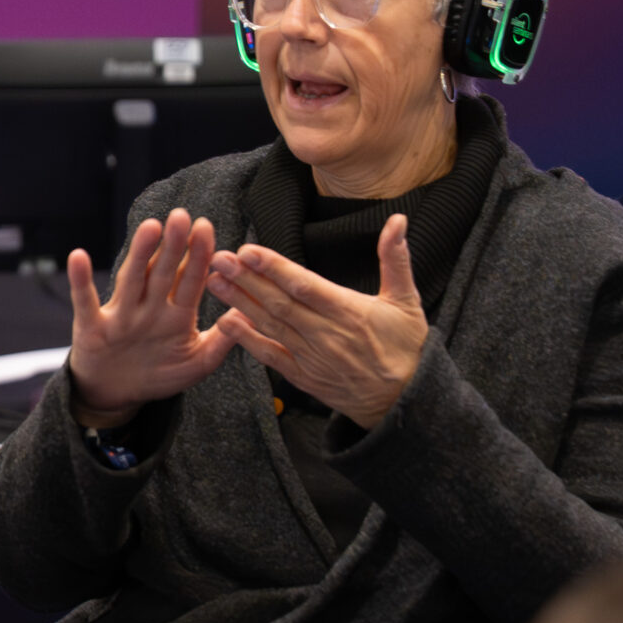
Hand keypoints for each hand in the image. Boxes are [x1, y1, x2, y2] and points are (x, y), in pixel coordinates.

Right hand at [65, 208, 234, 428]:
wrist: (116, 394)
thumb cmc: (159, 374)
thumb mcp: (197, 363)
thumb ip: (221, 342)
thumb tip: (250, 315)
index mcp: (176, 314)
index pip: (191, 280)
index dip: (199, 255)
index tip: (206, 227)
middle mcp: (149, 308)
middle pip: (163, 272)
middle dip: (174, 245)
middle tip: (183, 215)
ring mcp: (120, 315)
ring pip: (132, 281)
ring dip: (139, 254)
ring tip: (150, 227)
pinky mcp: (92, 327)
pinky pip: (85, 302)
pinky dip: (81, 281)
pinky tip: (78, 256)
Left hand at [206, 214, 426, 428]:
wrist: (403, 402)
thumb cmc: (405, 348)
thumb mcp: (407, 301)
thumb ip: (396, 259)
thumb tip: (398, 220)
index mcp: (349, 312)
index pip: (304, 285)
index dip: (274, 268)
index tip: (248, 251)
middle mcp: (326, 334)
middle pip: (279, 303)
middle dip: (245, 280)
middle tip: (218, 259)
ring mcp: (311, 357)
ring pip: (270, 326)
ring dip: (239, 303)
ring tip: (214, 281)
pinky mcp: (302, 376)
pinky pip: (270, 355)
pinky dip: (247, 339)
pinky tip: (225, 322)